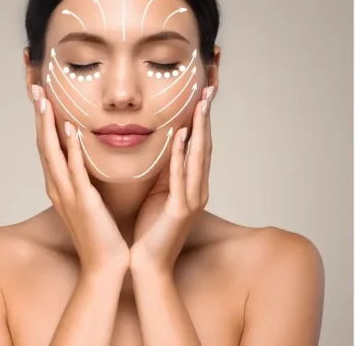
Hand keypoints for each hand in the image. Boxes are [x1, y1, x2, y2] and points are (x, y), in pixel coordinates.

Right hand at [32, 85, 128, 274]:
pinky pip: (75, 170)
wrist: (104, 265)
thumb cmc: (101, 234)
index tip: (40, 97)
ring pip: (52, 153)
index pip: (46, 146)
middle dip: (39, 116)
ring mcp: (67, 194)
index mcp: (58, 186)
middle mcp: (57, 187)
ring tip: (45, 101)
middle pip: (43, 144)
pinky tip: (69, 129)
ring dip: (48, 125)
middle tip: (35, 89)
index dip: (42, 121)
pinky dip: (70, 148)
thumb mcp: (88, 201)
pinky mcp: (83, 201)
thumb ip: (84, 180)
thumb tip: (89, 162)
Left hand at [130, 86, 213, 274]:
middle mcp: (196, 190)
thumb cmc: (149, 230)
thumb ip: (163, 172)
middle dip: (206, 118)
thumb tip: (160, 146)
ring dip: (199, 130)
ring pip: (197, 158)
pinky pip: (180, 177)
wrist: (146, 265)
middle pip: (204, 147)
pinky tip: (181, 136)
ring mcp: (190, 201)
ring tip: (200, 104)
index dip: (201, 121)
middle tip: (208, 90)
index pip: (199, 147)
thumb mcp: (157, 194)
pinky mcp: (179, 211)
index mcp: (191, 186)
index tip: (201, 95)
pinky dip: (181, 156)